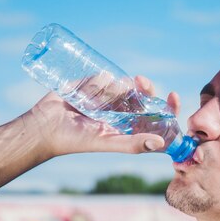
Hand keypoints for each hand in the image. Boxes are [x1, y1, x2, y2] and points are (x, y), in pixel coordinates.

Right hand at [26, 75, 180, 157]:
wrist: (46, 124)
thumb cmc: (77, 140)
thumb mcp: (107, 142)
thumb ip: (133, 144)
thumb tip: (161, 142)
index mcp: (130, 128)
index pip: (157, 117)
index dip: (168, 107)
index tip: (172, 95)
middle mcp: (123, 113)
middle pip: (144, 97)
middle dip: (145, 88)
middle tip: (139, 82)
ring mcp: (110, 98)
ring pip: (126, 85)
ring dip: (116, 88)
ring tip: (95, 101)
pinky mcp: (95, 85)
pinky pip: (107, 76)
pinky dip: (101, 81)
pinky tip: (86, 93)